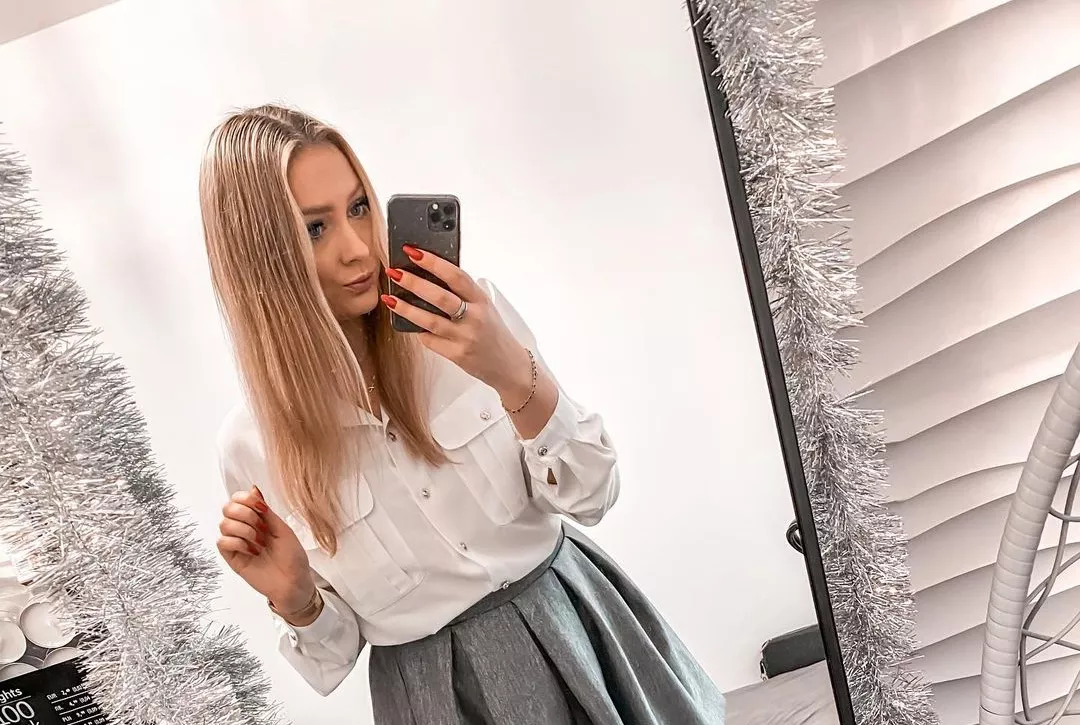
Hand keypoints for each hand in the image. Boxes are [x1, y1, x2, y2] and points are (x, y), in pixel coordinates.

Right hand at [216, 486, 314, 611]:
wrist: (294, 582)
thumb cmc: (292, 557)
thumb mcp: (283, 529)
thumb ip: (266, 511)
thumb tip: (254, 489)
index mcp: (258, 519)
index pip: (238, 499)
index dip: (245, 498)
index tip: (260, 507)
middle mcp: (244, 528)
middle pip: (227, 508)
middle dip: (245, 513)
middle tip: (261, 527)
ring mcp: (237, 543)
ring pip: (223, 524)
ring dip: (244, 530)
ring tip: (259, 543)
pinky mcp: (232, 558)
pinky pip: (222, 542)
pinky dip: (238, 543)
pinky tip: (252, 552)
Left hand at [382, 247, 531, 403]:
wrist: (508, 366)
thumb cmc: (493, 333)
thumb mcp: (484, 308)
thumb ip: (463, 294)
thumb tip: (429, 277)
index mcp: (481, 300)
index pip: (456, 276)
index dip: (434, 263)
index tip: (414, 253)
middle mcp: (474, 318)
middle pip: (440, 297)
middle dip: (414, 282)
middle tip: (395, 272)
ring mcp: (465, 337)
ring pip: (430, 320)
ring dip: (406, 308)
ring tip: (390, 298)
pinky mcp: (457, 355)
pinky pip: (430, 341)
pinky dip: (418, 331)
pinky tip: (408, 323)